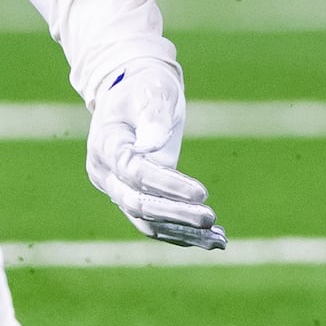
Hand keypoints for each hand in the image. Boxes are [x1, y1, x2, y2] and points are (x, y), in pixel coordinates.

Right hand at [86, 59, 224, 248]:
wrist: (131, 91)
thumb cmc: (143, 86)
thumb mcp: (151, 91)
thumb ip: (152, 116)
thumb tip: (155, 144)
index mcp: (106, 144)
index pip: (134, 172)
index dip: (167, 184)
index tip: (202, 192)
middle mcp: (106, 173)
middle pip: (138, 203)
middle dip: (176, 214)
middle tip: (210, 217)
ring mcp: (118, 188)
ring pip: (147, 221)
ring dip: (183, 232)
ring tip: (219, 239)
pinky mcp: (135, 197)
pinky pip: (156, 223)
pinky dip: (183, 233)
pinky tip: (214, 238)